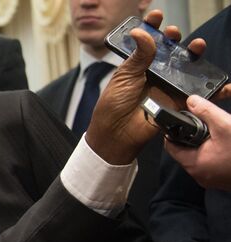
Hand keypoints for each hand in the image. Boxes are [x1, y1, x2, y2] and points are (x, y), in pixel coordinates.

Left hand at [85, 9, 205, 164]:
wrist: (116, 133)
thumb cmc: (113, 105)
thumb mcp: (124, 76)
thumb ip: (137, 55)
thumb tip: (141, 33)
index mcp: (138, 65)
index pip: (148, 41)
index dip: (153, 27)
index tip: (156, 16)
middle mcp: (154, 73)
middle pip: (170, 51)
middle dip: (175, 38)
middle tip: (173, 33)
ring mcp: (166, 86)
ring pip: (186, 66)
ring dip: (194, 54)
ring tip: (197, 46)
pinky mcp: (177, 101)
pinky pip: (197, 92)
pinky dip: (212, 88)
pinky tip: (219, 81)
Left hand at [165, 94, 230, 189]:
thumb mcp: (225, 125)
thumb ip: (206, 112)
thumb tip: (192, 101)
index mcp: (193, 163)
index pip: (170, 146)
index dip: (172, 132)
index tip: (179, 122)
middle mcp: (198, 175)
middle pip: (184, 152)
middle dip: (191, 138)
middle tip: (202, 127)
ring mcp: (210, 180)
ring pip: (199, 158)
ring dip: (203, 147)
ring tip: (215, 136)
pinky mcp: (221, 181)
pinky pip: (211, 166)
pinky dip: (214, 156)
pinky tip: (225, 147)